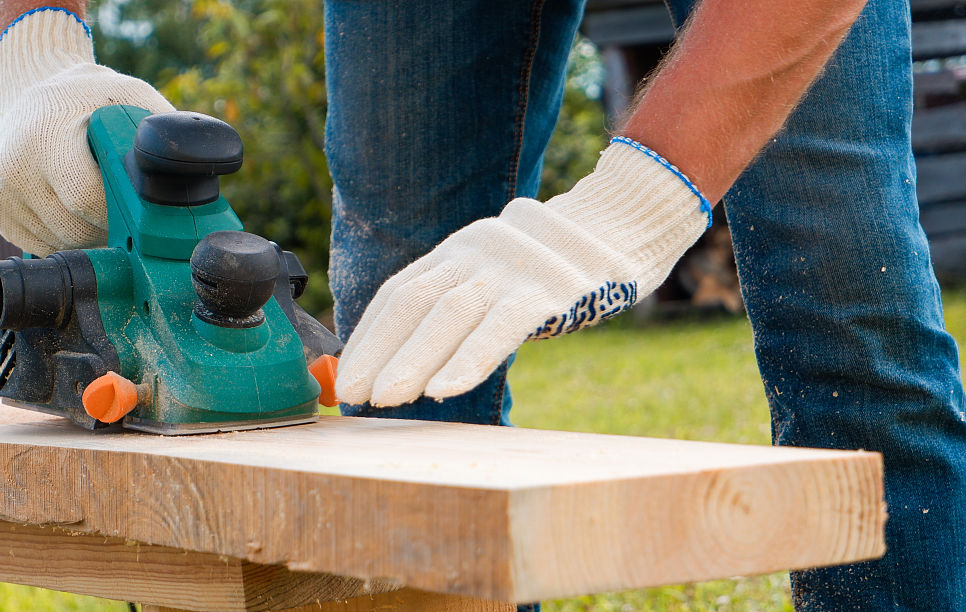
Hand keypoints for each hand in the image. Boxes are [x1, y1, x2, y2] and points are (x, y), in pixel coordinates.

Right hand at [0, 8, 173, 255]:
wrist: (31, 90)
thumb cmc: (91, 97)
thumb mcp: (130, 96)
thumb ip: (162, 129)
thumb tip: (205, 164)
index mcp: (45, 138)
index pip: (86, 199)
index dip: (121, 215)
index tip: (143, 216)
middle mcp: (13, 168)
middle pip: (74, 230)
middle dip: (111, 231)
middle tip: (133, 219)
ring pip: (59, 243)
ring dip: (91, 238)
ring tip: (105, 209)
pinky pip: (42, 243)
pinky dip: (67, 237)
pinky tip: (76, 210)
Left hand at [335, 138, 712, 406]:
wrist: (620, 232)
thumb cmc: (549, 270)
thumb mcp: (494, 275)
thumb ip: (456, 303)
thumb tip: (404, 356)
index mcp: (458, 250)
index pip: (399, 292)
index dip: (369, 335)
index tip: (345, 374)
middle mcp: (476, 252)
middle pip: (415, 303)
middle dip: (379, 351)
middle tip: (353, 393)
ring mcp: (512, 269)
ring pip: (450, 315)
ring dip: (413, 360)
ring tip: (387, 398)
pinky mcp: (548, 291)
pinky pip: (500, 328)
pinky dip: (468, 361)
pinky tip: (444, 390)